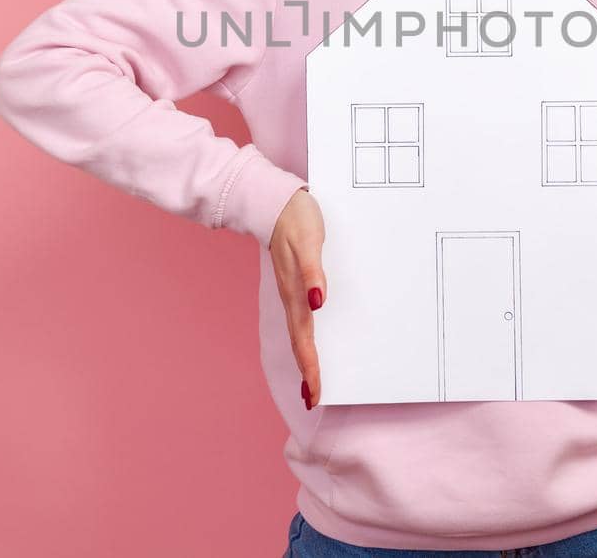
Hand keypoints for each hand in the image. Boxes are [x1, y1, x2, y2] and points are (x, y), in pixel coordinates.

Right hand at [269, 188, 326, 409]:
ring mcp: (293, 290)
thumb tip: (320, 302)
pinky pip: (303, 314)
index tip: (316, 393)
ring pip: (300, 331)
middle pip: (300, 340)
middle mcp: (293, 296)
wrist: (276, 199)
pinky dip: (308, 334)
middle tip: (315, 397)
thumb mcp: (308, 241)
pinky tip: (314, 339)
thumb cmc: (295, 219)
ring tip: (314, 379)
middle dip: (308, 370)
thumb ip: (312, 271)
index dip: (310, 366)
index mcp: (296, 292)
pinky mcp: (296, 281)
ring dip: (307, 356)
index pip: (304, 338)